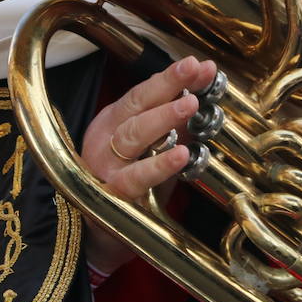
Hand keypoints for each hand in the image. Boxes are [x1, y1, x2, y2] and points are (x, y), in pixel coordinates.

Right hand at [80, 55, 216, 273]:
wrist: (97, 236)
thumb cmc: (127, 186)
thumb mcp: (151, 151)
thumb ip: (175, 128)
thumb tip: (204, 98)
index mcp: (113, 121)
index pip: (142, 92)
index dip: (171, 76)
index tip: (198, 64)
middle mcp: (105, 139)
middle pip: (136, 105)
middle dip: (168, 85)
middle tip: (195, 70)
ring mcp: (106, 167)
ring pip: (134, 135)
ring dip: (164, 118)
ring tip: (191, 104)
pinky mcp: (112, 195)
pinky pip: (136, 177)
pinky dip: (159, 165)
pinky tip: (182, 155)